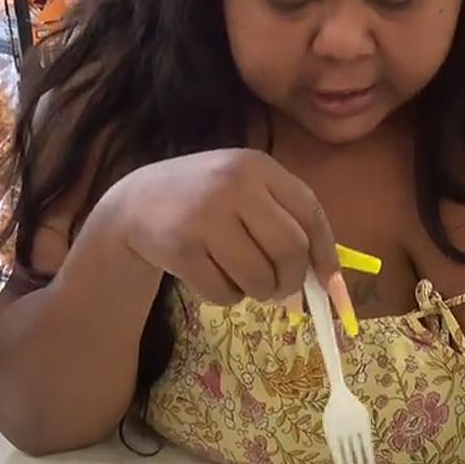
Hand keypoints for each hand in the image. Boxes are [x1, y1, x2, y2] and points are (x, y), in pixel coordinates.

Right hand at [96, 149, 340, 307]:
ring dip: (259, 292)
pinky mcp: (179, 246)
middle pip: (290, 250)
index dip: (325, 253)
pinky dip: (227, 297)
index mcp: (258, 166)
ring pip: (259, 276)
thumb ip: (287, 222)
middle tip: (281, 290)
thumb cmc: (208, 202)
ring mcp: (204, 214)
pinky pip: (224, 292)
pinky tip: (212, 279)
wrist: (135, 204)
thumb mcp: (247, 193)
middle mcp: (233, 184)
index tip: (329, 281)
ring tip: (245, 281)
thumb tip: (329, 279)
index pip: (311, 214)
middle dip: (292, 280)